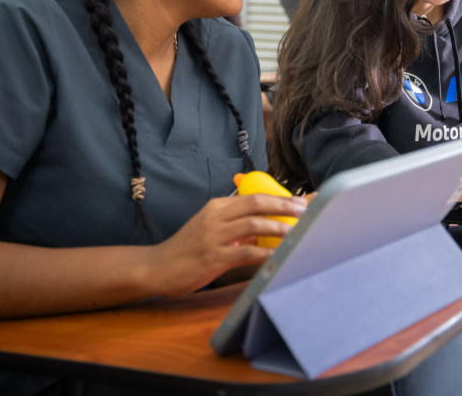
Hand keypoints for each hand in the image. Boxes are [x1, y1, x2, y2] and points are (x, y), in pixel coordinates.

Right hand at [148, 193, 307, 295]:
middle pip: (256, 203)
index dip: (279, 197)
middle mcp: (216, 216)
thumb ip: (235, 225)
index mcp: (217, 206)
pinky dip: (265, 252)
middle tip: (305, 209)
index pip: (253, 195)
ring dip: (279, 227)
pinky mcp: (213, 257)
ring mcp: (214, 236)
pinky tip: (279, 256)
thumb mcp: (210, 228)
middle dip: (284, 205)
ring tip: (298, 230)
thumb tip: (265, 224)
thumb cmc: (187, 250)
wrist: (156, 267)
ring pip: (253, 224)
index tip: (300, 200)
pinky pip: (245, 252)